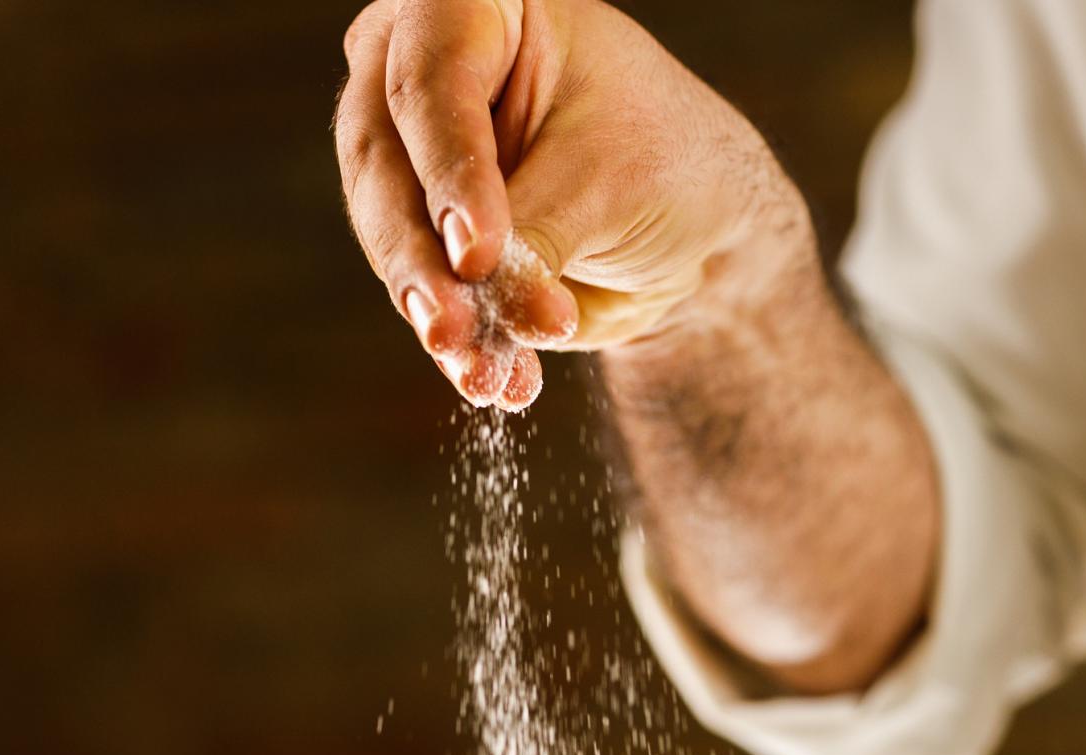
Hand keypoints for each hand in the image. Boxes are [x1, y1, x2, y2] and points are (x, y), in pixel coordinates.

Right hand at [335, 0, 795, 409]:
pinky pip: (424, 290)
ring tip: (485, 373)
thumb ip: (530, 241)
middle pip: (386, 163)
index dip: (450, 169)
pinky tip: (497, 385)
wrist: (699, 226)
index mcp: (474, 8)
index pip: (434, 82)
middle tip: (453, 328)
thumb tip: (474, 315)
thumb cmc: (667, 162)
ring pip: (391, 235)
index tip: (477, 250)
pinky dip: (462, 343)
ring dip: (438, 315)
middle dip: (422, 260)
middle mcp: (417, 67)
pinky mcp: (422, 233)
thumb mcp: (608, 185)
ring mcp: (410, 154)